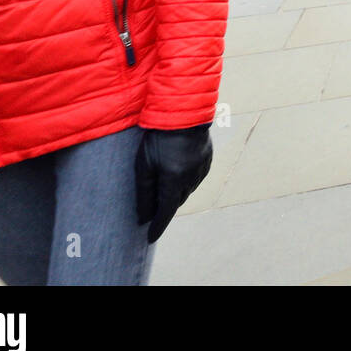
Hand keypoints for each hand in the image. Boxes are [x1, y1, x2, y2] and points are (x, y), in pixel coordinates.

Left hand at [134, 124, 212, 243]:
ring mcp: (201, 170)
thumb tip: (143, 216)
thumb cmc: (158, 138)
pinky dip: (185, 180)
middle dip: (164, 206)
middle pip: (176, 202)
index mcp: (173, 181)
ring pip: (187, 190)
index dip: (157, 226)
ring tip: (164, 182)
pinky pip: (195, 178)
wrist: (183, 113)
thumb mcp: (144, 164)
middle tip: (152, 204)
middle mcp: (191, 179)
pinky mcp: (207, 161)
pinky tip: (178, 169)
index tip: (150, 237)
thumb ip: (144, 192)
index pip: (165, 212)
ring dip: (175, 192)